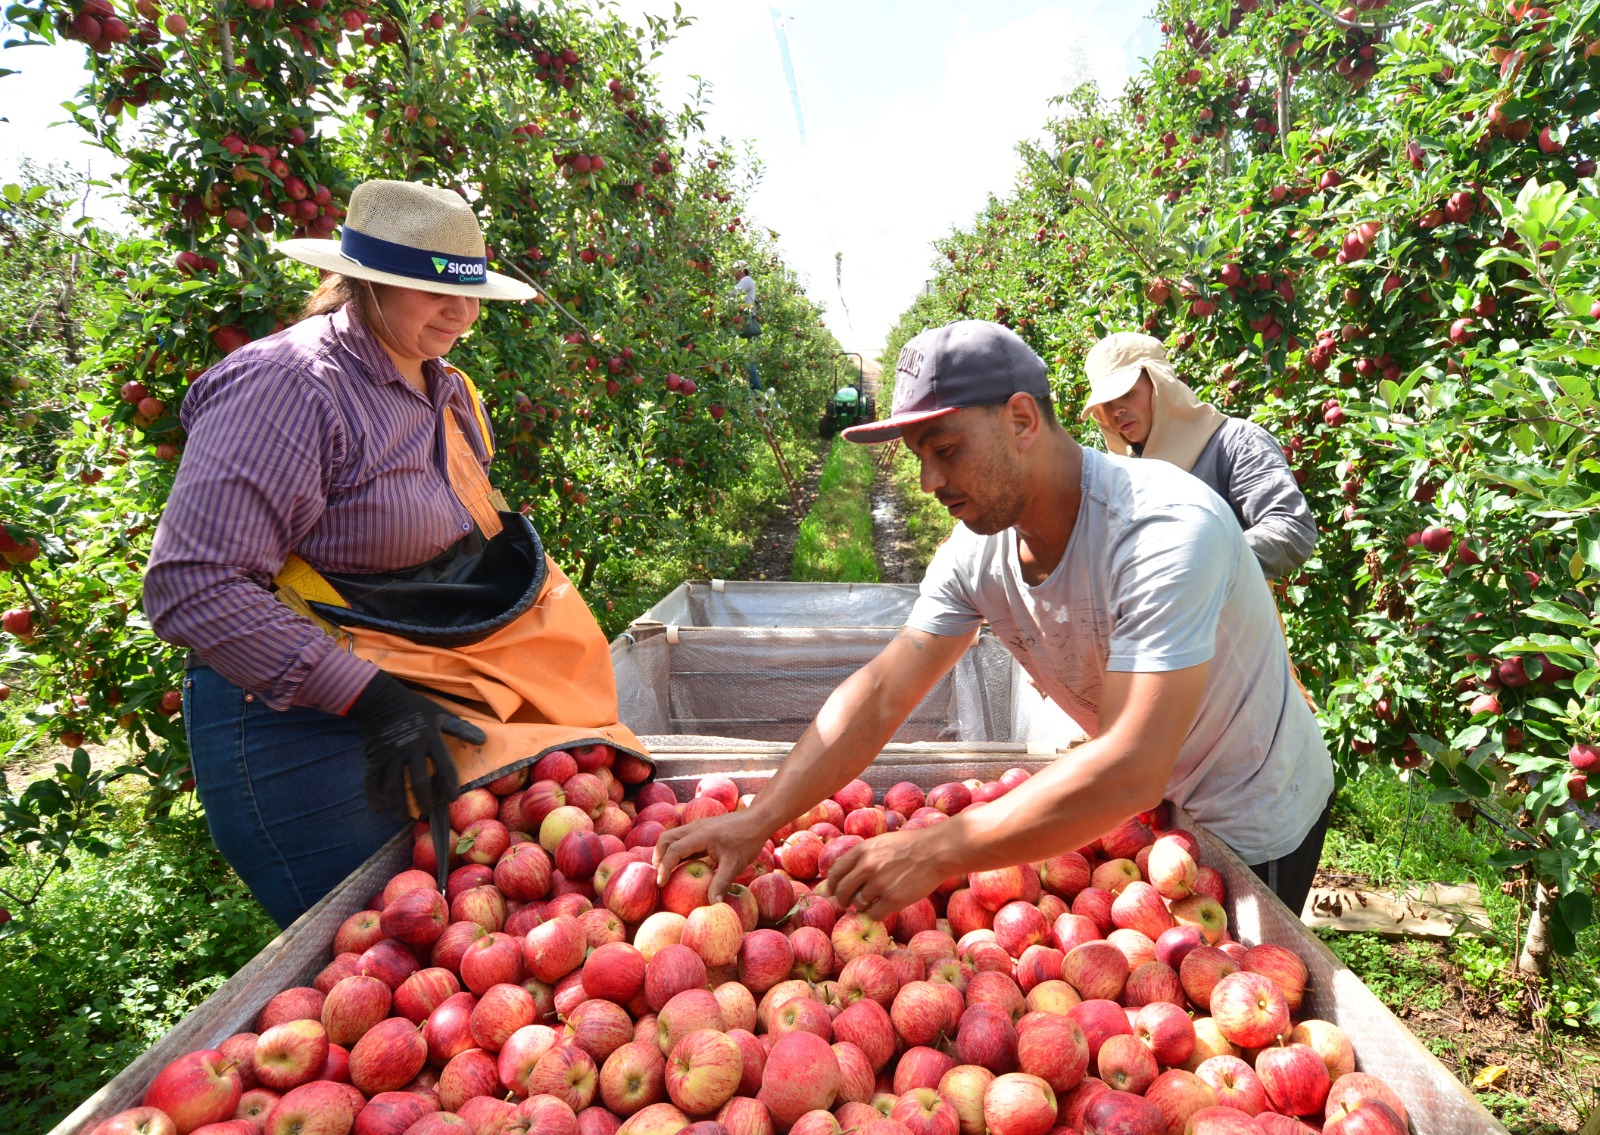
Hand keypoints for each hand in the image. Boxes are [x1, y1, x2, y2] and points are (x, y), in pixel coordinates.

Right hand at [346, 671, 484, 816]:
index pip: (444, 766)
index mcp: (430, 739)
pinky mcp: (374, 757)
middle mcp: (411, 749)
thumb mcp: (440, 714)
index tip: (452, 799)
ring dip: (398, 803)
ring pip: (394, 785)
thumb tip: (484, 740)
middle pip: (419, 781)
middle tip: (427, 812)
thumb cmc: (415, 708)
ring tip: (403, 817)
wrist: (381, 698)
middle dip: (424, 800)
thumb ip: (461, 729)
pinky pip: (372, 780)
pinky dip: (374, 795)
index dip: (449, 785)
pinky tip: (380, 809)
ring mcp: (391, 754)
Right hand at [654, 809, 767, 904]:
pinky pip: (682, 837)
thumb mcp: (735, 864)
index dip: (664, 867)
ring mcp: (698, 826)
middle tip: (659, 876)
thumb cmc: (747, 841)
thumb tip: (713, 904)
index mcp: (700, 835)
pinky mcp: (702, 828)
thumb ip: (721, 883)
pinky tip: (682, 863)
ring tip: (666, 870)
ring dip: (665, 851)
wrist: (757, 820)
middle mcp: (695, 828)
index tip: (661, 883)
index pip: (674, 850)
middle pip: (666, 838)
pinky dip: (676, 849)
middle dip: (658, 856)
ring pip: (672, 836)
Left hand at [821, 828, 947, 922]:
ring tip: (870, 903)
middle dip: (843, 899)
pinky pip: (873, 914)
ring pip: (857, 903)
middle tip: (848, 902)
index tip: (833, 891)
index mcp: (862, 850)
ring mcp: (879, 884)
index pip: (836, 871)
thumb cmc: (910, 846)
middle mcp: (867, 867)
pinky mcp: (893, 899)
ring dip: (861, 906)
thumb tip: (845, 872)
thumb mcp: (880, 842)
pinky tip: (881, 909)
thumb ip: (863, 855)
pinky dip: (874, 914)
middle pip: (842, 890)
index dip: (832, 884)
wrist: (935, 851)